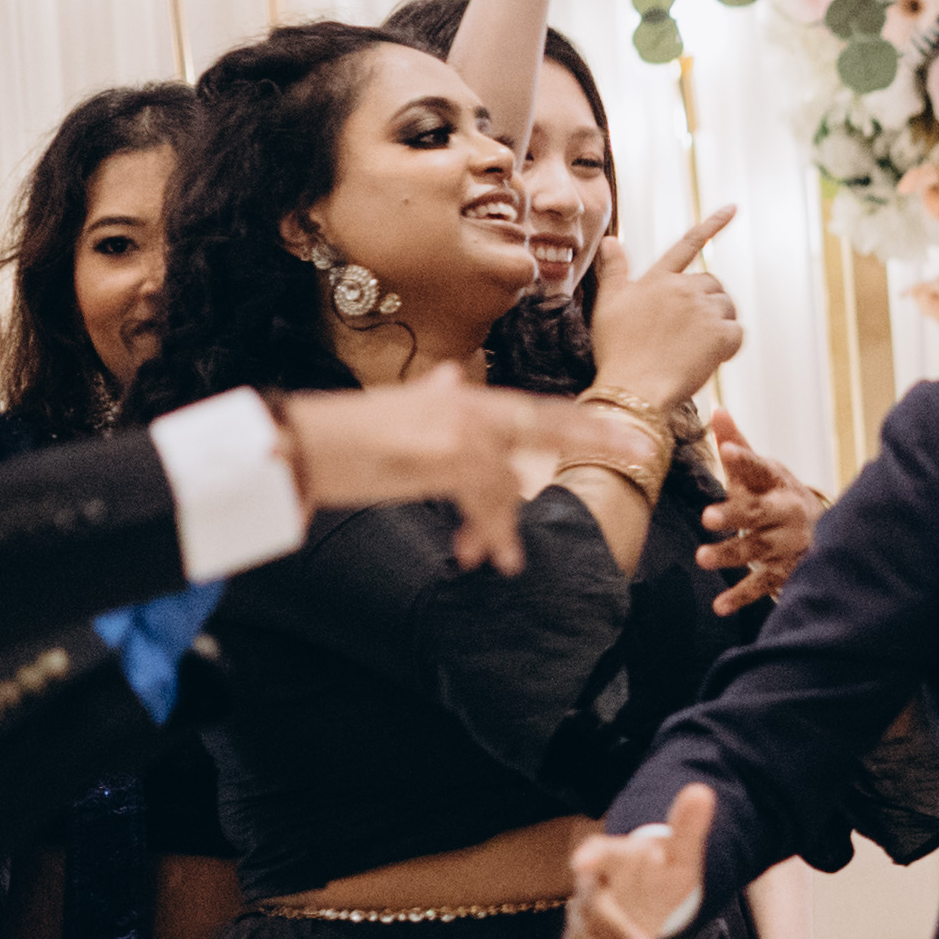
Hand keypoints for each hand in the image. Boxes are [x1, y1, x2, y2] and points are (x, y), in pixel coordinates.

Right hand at [271, 370, 615, 568]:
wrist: (301, 443)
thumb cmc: (345, 431)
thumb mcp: (398, 407)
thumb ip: (433, 396)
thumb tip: (453, 378)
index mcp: (460, 401)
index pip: (532, 406)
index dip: (579, 416)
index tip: (620, 424)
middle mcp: (464, 410)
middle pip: (543, 421)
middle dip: (593, 435)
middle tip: (636, 450)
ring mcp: (454, 434)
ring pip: (504, 482)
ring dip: (503, 526)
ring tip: (505, 559)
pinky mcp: (437, 462)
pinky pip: (477, 502)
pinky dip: (482, 532)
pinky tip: (479, 556)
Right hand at [558, 782, 713, 938]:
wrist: (645, 897)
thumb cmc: (659, 874)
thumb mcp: (680, 854)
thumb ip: (687, 827)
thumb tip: (702, 792)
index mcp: (612, 858)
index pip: (598, 853)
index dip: (590, 857)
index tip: (582, 863)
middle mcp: (591, 889)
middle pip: (594, 909)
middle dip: (617, 931)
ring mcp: (583, 921)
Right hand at [585, 204, 744, 407]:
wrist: (632, 388)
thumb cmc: (616, 350)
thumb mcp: (608, 305)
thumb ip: (614, 270)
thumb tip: (611, 240)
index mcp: (658, 278)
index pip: (688, 244)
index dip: (712, 225)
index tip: (733, 208)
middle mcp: (682, 288)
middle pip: (712, 284)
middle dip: (708, 303)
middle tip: (692, 331)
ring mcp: (702, 310)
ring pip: (727, 307)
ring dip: (719, 324)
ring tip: (696, 347)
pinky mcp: (720, 335)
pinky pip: (737, 333)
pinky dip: (728, 347)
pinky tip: (709, 359)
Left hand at [692, 405, 827, 612]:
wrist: (827, 534)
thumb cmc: (779, 497)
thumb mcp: (764, 472)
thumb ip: (738, 445)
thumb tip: (716, 408)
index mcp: (778, 483)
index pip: (760, 469)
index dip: (743, 459)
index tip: (724, 449)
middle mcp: (785, 513)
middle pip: (758, 512)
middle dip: (734, 514)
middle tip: (707, 516)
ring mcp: (786, 544)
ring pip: (757, 550)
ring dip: (730, 554)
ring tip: (702, 558)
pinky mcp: (785, 572)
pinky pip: (763, 586)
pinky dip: (742, 597)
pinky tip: (719, 606)